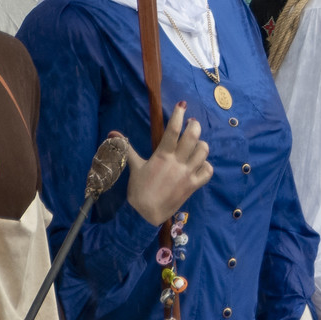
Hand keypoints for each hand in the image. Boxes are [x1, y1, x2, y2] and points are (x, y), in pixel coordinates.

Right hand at [124, 107, 212, 225]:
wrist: (146, 214)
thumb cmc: (139, 190)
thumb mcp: (134, 167)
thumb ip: (127, 148)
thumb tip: (112, 134)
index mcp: (162, 155)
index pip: (173, 130)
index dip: (178, 115)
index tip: (182, 105)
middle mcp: (177, 162)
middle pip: (193, 137)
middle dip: (194, 126)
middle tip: (191, 124)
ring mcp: (188, 174)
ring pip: (203, 151)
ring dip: (201, 144)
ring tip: (195, 143)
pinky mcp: (194, 185)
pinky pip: (207, 170)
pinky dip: (206, 165)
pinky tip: (199, 163)